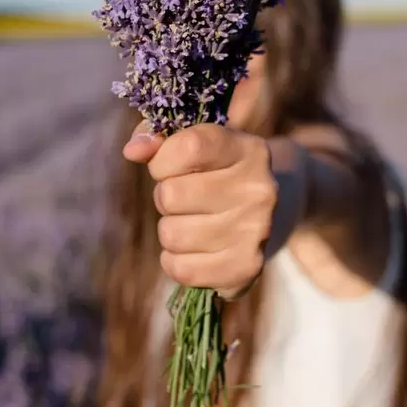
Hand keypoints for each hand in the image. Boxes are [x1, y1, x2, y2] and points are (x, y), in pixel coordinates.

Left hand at [123, 122, 277, 297]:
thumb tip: (133, 150)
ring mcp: (256, 233)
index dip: (163, 159)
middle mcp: (259, 191)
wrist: (273, 212)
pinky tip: (193, 250)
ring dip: (170, 229)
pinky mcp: (246, 268)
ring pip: (172, 235)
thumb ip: (160, 137)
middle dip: (165, 197)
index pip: (189, 146)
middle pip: (171, 195)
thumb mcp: (199, 143)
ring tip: (191, 222)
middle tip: (185, 199)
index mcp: (250, 151)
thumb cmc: (220, 172)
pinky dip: (175, 261)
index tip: (167, 165)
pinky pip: (181, 270)